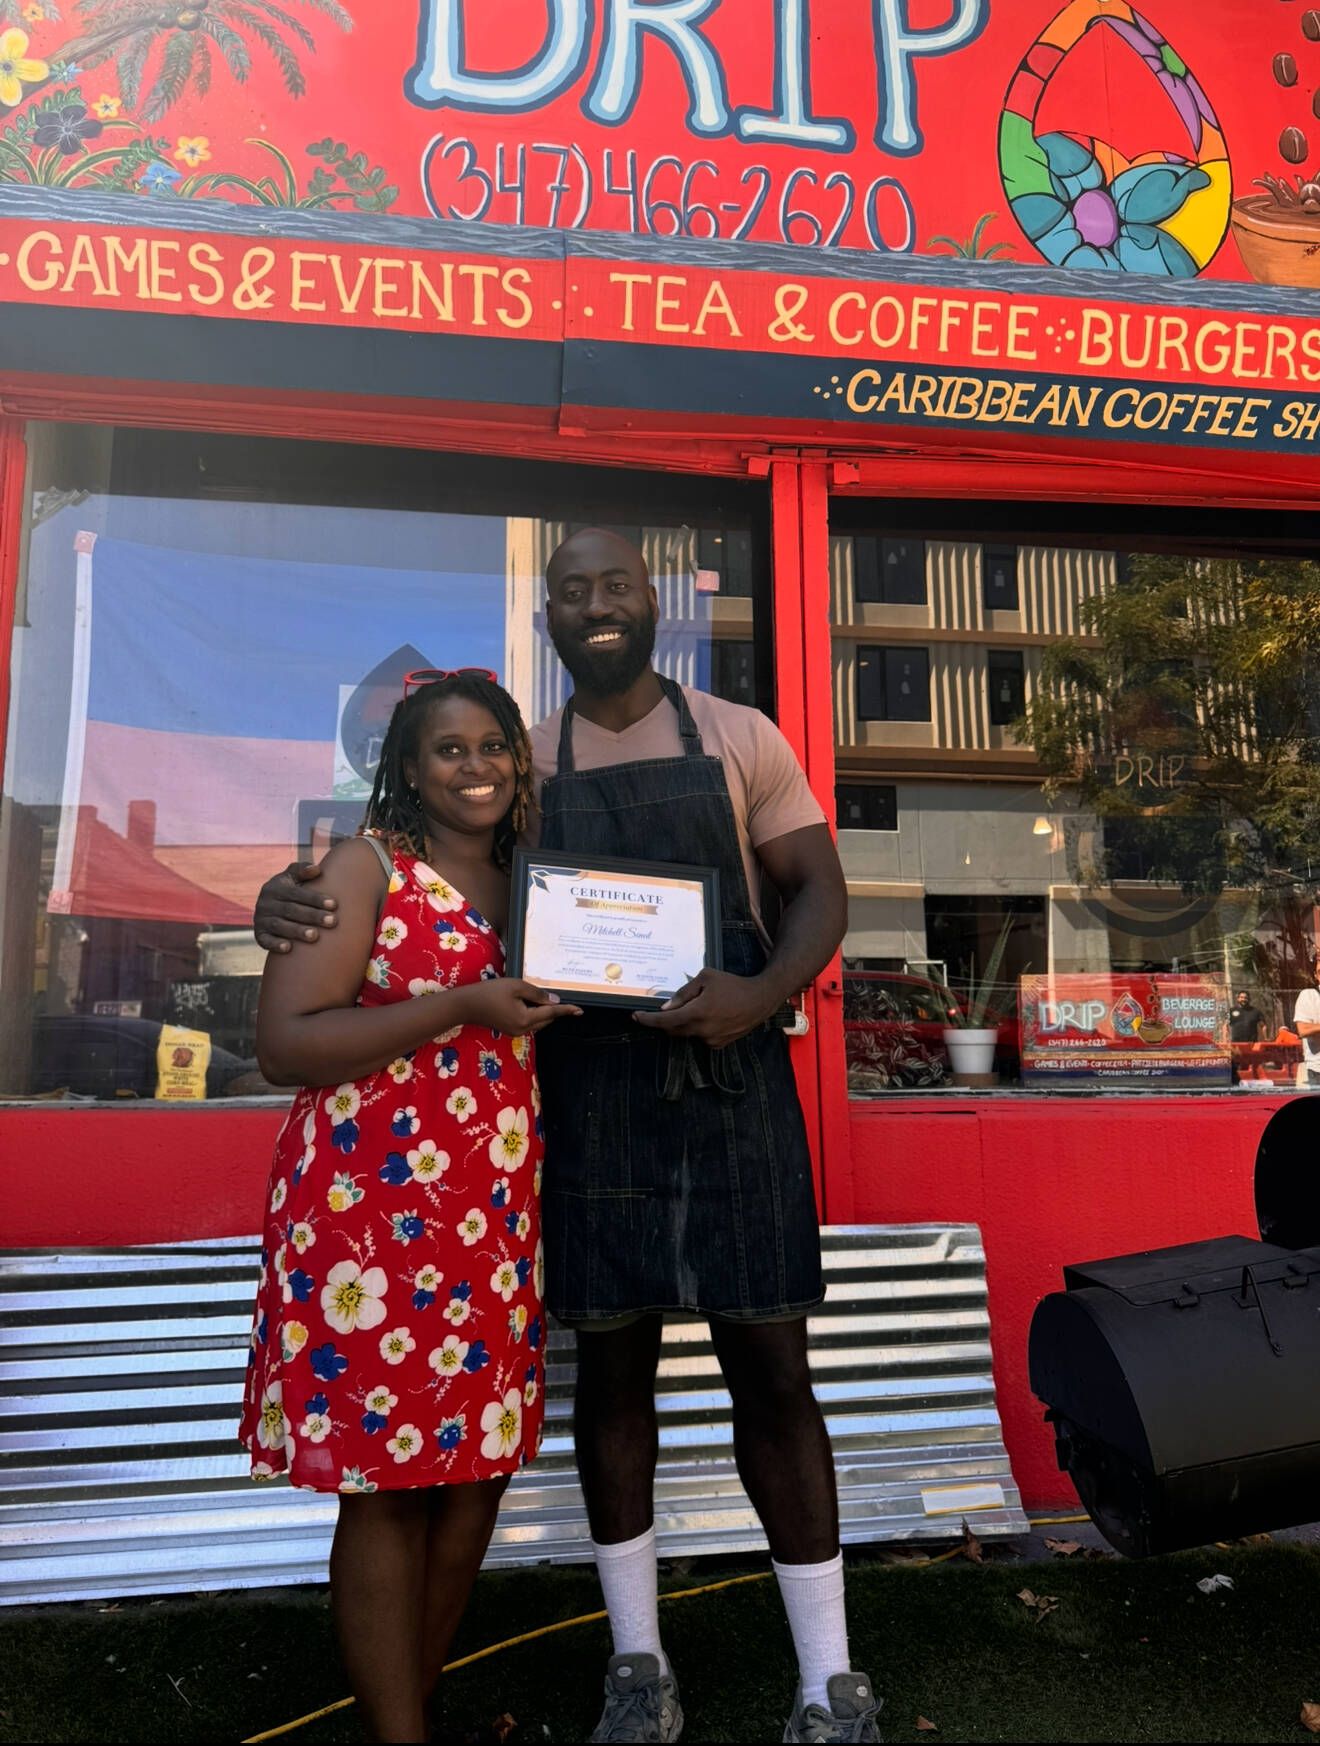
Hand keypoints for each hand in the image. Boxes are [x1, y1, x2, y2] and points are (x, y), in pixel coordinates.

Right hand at [254, 861, 337, 951]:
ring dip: (297, 931)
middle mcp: (265, 903)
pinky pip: (265, 940)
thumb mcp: (292, 878)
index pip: (296, 893)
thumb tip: (316, 869)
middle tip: (332, 921)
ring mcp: (261, 919)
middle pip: (291, 910)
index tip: (334, 904)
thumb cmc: (289, 891)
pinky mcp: (259, 934)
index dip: (315, 898)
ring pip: (279, 926)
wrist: (269, 907)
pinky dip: (275, 944)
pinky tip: (288, 949)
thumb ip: (302, 871)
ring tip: (315, 936)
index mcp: (275, 887)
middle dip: (312, 916)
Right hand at [458, 979, 582, 1036]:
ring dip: (543, 1013)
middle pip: (546, 1020)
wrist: (465, 1005)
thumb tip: (553, 1000)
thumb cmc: (489, 992)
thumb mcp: (516, 986)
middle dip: (554, 1010)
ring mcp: (515, 1032)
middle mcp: (522, 1029)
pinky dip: (533, 1014)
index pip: (551, 1014)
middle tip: (561, 999)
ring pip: (537, 1022)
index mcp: (525, 1019)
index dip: (566, 1011)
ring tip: (544, 998)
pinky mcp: (509, 1029)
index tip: (580, 1010)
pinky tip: (530, 1003)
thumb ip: (536, 993)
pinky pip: (528, 1023)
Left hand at [633, 969, 779, 1048]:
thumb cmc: (732, 984)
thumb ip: (684, 992)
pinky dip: (696, 1028)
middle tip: (661, 1009)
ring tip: (695, 1008)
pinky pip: (699, 1037)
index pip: (664, 1021)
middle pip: (672, 1030)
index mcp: (697, 1012)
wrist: (760, 1000)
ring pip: (686, 1034)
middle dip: (664, 1021)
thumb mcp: (706, 977)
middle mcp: (702, 1030)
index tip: (636, 1017)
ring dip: (682, 1024)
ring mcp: (711, 1040)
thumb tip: (666, 1007)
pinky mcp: (719, 1045)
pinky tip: (708, 1016)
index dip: (648, 1020)